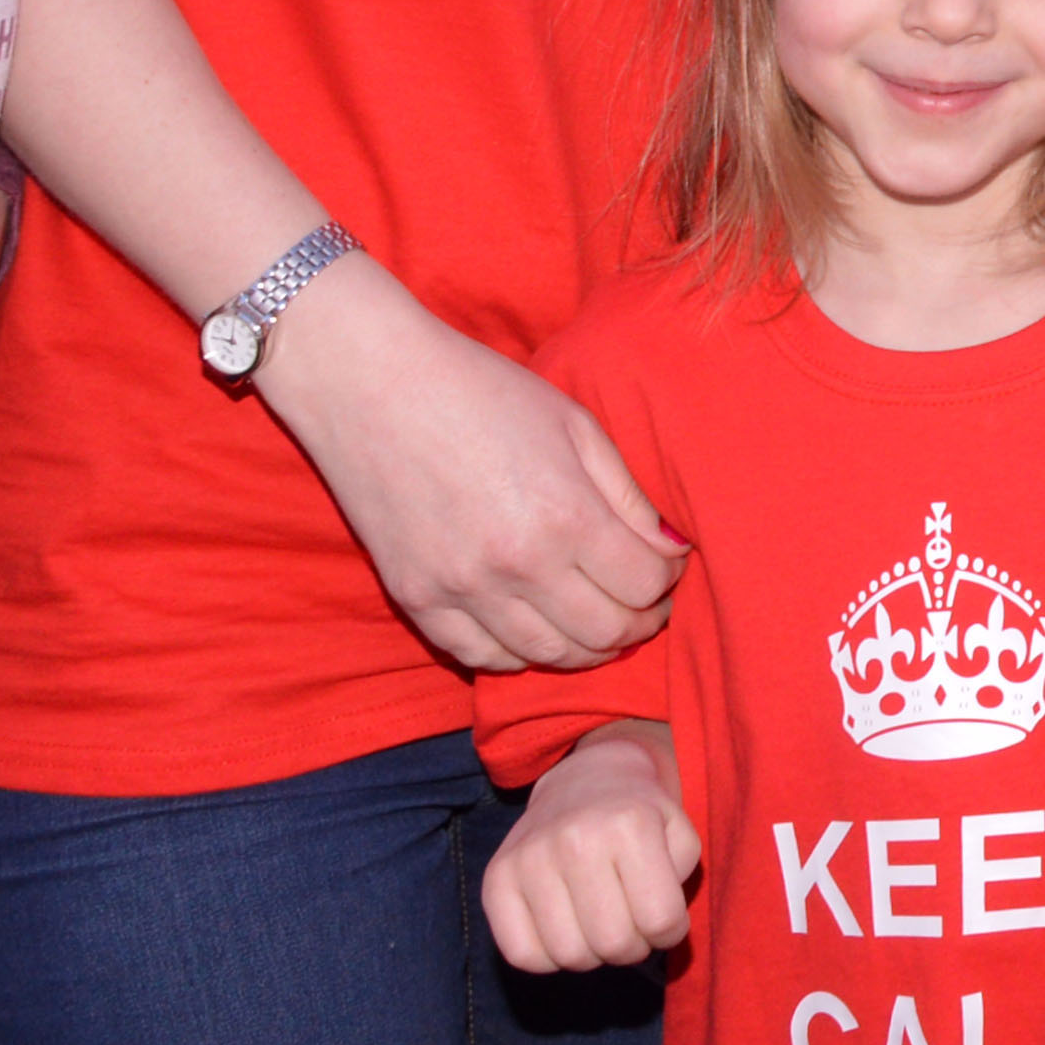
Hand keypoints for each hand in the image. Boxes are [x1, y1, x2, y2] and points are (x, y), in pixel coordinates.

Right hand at [251, 266, 690, 669]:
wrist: (372, 386)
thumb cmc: (483, 392)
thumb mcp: (576, 427)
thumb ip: (629, 498)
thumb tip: (672, 551)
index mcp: (565, 515)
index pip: (645, 585)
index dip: (669, 582)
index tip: (669, 567)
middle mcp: (516, 566)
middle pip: (605, 634)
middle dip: (640, 624)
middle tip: (646, 605)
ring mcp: (460, 590)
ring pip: (546, 655)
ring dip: (586, 647)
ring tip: (599, 620)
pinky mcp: (415, 600)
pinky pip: (480, 658)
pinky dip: (519, 653)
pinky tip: (537, 628)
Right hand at [480, 727, 695, 970]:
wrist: (585, 781)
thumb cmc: (639, 817)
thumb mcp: (679, 834)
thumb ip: (679, 881)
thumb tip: (655, 929)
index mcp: (630, 825)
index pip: (659, 919)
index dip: (670, 933)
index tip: (665, 922)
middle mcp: (575, 839)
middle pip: (613, 943)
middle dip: (633, 948)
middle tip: (632, 929)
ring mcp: (529, 859)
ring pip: (569, 955)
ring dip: (593, 956)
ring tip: (600, 927)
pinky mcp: (496, 879)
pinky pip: (522, 955)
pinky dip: (549, 960)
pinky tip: (565, 933)